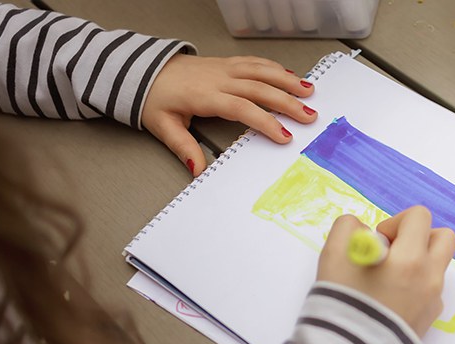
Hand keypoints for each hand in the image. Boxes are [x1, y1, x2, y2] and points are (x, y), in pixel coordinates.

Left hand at [142, 54, 316, 176]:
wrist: (145, 70)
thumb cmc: (154, 98)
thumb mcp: (163, 126)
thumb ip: (184, 147)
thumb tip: (198, 170)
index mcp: (205, 96)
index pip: (241, 108)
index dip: (265, 121)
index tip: (284, 136)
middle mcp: (219, 79)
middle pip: (259, 88)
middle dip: (287, 102)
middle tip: (310, 116)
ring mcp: (224, 68)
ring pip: (261, 71)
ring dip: (287, 81)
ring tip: (310, 91)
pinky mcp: (226, 63)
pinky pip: (255, 62)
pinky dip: (274, 68)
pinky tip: (290, 75)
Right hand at [317, 207, 454, 337]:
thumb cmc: (341, 304)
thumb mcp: (333, 256)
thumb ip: (348, 229)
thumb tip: (365, 232)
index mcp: (411, 259)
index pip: (419, 217)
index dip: (395, 222)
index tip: (376, 242)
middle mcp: (430, 278)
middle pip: (444, 238)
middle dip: (419, 237)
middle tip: (392, 252)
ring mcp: (434, 301)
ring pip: (437, 266)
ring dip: (417, 262)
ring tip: (388, 278)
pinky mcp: (430, 320)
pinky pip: (430, 291)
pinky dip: (415, 287)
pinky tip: (390, 300)